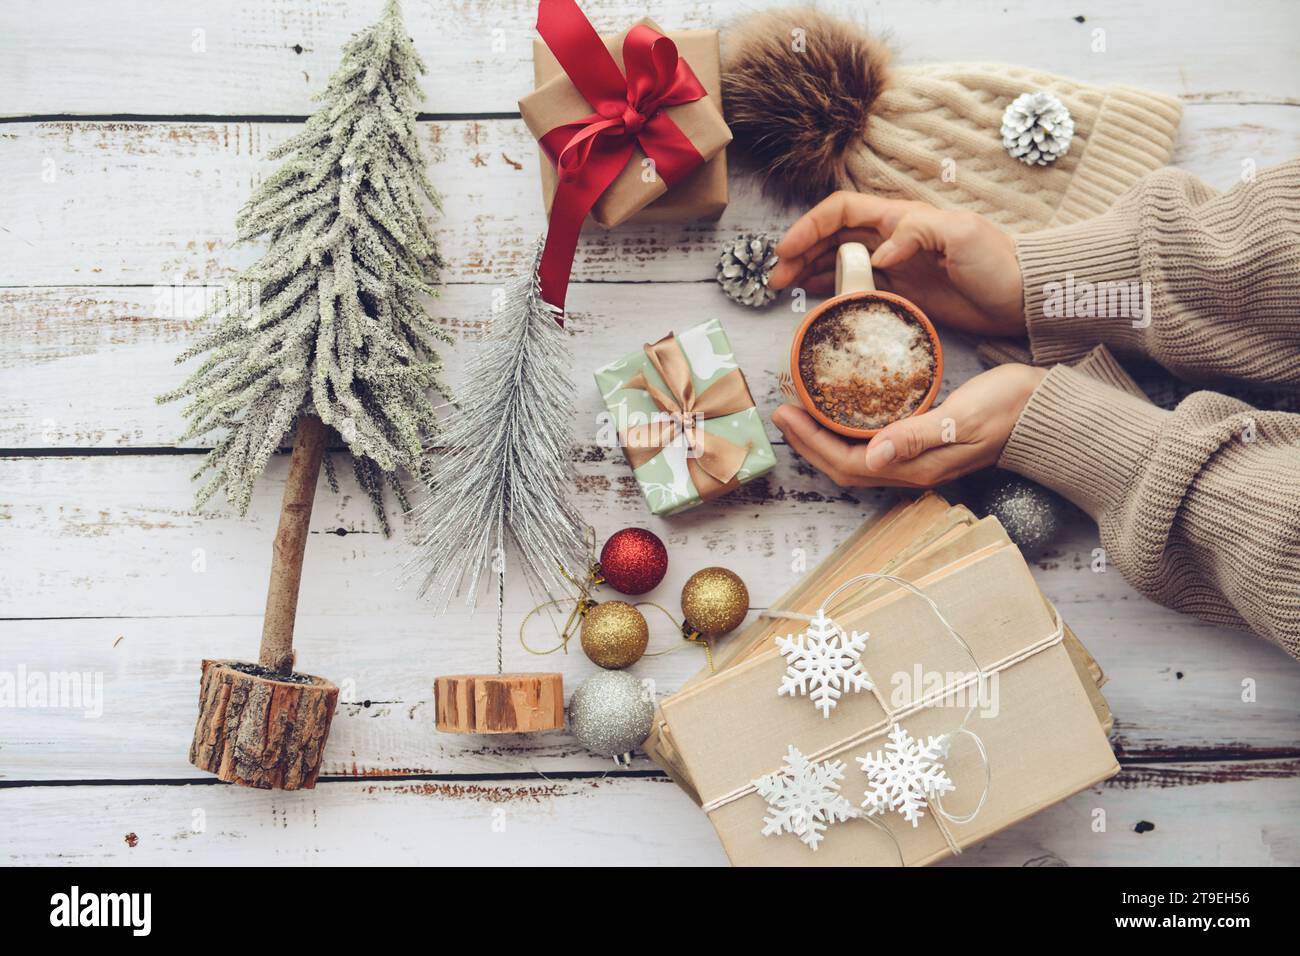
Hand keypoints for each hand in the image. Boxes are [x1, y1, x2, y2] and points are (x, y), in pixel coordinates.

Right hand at [769, 192, 1025, 337]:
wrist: (1022, 298)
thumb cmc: (997, 261)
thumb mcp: (961, 235)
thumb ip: (916, 233)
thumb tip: (877, 255)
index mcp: (900, 217)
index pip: (841, 211)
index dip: (809, 227)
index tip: (786, 250)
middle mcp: (891, 238)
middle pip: (831, 237)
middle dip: (798, 252)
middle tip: (776, 279)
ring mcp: (893, 267)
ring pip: (837, 262)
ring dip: (807, 272)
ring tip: (783, 290)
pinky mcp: (900, 293)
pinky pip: (854, 288)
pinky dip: (829, 291)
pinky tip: (813, 301)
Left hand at [772, 364, 1047, 487]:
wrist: (1047, 411)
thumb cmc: (1009, 409)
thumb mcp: (962, 417)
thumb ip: (917, 436)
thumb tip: (872, 454)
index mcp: (916, 467)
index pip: (848, 463)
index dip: (812, 443)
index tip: (786, 414)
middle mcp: (912, 470)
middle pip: (844, 467)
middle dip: (808, 444)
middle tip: (781, 412)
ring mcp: (919, 460)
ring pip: (856, 459)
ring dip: (823, 440)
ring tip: (801, 413)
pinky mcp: (925, 445)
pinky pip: (873, 446)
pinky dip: (847, 432)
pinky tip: (840, 414)